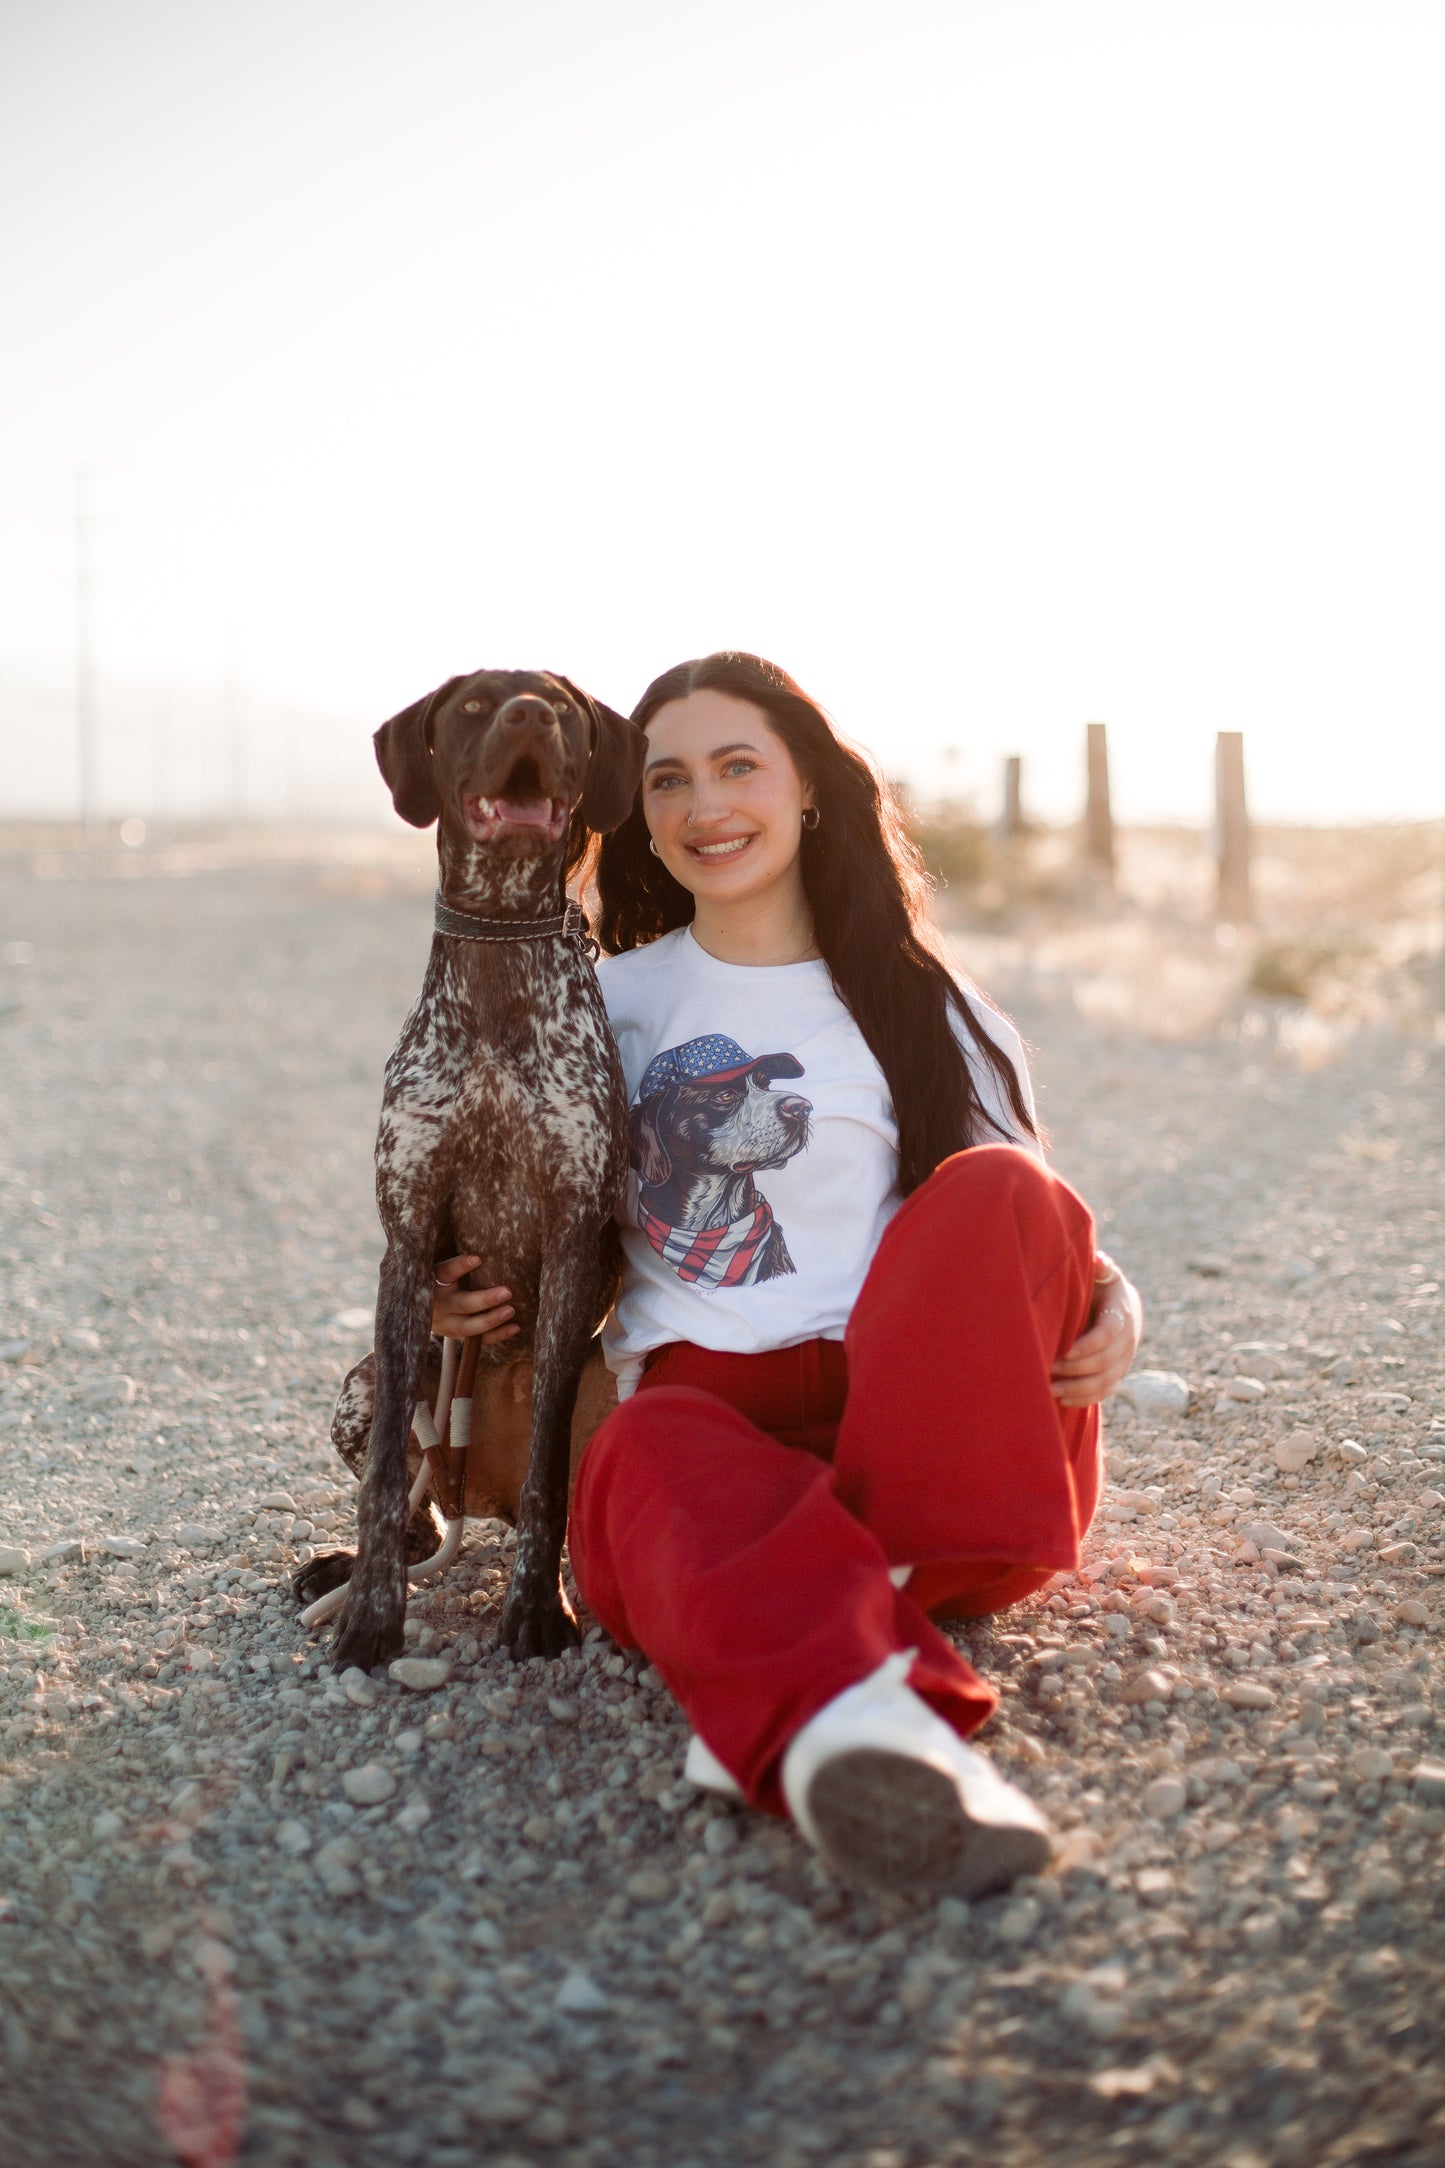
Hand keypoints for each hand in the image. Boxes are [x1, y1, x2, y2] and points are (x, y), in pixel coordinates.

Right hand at [432, 1255, 519, 1344]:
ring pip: (468, 1327)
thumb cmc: (440, 1282)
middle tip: (507, 1292)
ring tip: (511, 1310)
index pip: (445, 1272)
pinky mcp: (455, 1335)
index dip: (460, 1266)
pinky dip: (496, 1335)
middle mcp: (439, 1305)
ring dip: (491, 1320)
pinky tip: (514, 1327)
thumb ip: (459, 1264)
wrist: (422, 1308)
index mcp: (434, 1282)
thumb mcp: (442, 1270)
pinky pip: (477, 1339)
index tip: (477, 1259)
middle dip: (485, 1299)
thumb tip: (486, 1254)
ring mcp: (446, 1324)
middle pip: (461, 1304)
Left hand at [1050, 1251, 1142, 1407]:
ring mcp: (1124, 1359)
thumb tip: (1098, 1260)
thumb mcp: (1100, 1272)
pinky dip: (1086, 1398)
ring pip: (1106, 1381)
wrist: (1117, 1304)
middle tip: (1048, 1367)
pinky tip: (1063, 1400)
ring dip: (1078, 1388)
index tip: (1065, 1351)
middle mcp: (1127, 1339)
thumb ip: (1099, 1267)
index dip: (1089, 1345)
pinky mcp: (1117, 1373)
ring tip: (1051, 1389)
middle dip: (1077, 1368)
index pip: (1109, 1333)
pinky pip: (1105, 1391)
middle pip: (1106, 1361)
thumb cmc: (1099, 1284)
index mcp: (1121, 1312)